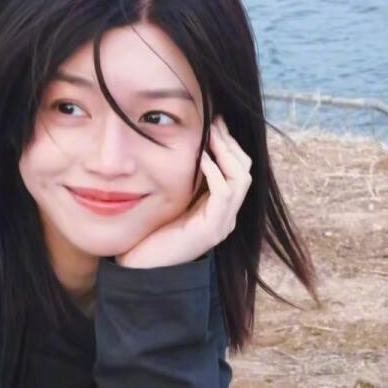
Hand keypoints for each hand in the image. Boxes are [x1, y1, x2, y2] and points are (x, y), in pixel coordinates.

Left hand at [114, 115, 251, 268]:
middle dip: (230, 142)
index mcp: (220, 206)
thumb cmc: (152, 230)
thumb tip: (186, 143)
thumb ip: (184, 176)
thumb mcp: (173, 196)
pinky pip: (224, 194)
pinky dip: (215, 173)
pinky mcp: (212, 230)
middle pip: (246, 169)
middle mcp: (227, 214)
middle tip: (215, 123)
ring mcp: (222, 223)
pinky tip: (201, 159)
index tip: (215, 121)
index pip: (238, 167)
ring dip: (226, 153)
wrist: (141, 266)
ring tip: (210, 136)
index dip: (229, 142)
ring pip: (241, 179)